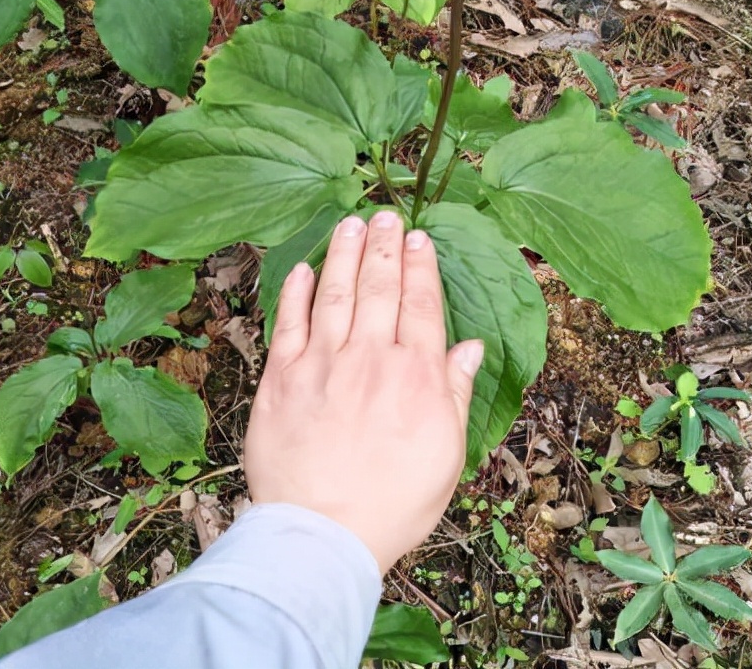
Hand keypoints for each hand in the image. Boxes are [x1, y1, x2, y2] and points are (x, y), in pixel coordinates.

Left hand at [244, 210, 483, 572]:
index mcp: (414, 376)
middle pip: (379, 288)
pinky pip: (288, 323)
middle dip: (383, 246)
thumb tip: (470, 347)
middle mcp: (369, 358)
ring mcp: (321, 364)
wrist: (322, 536)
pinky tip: (303, 267)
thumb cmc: (392, 503)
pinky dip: (295, 292)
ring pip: (334, 293)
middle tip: (385, 215)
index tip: (417, 237)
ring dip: (343, 254)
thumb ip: (454, 392)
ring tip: (350, 223)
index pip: (420, 304)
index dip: (419, 266)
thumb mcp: (445, 455)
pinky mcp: (281, 378)